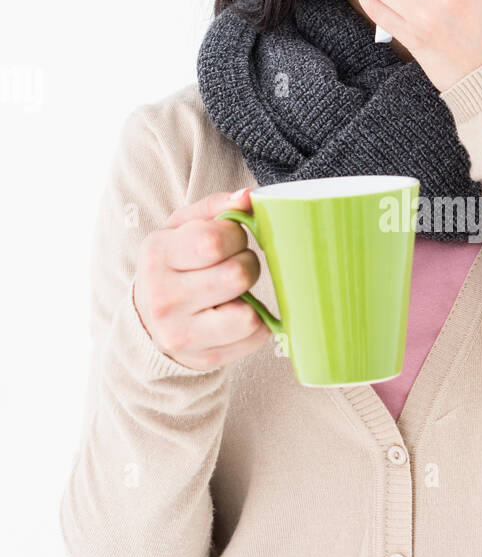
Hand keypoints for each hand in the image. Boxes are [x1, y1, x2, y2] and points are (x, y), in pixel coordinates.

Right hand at [132, 188, 269, 369]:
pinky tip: (236, 313)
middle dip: (247, 264)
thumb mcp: (181, 228)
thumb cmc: (174, 264)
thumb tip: (248, 197)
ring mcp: (182, 334)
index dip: (234, 235)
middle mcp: (164, 299)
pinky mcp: (204, 358)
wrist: (148, 321)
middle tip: (235, 264)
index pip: (213, 241)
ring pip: (249, 315)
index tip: (229, 238)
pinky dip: (256, 323)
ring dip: (252, 297)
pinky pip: (255, 336)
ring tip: (235, 291)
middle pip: (237, 276)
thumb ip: (216, 207)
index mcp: (156, 256)